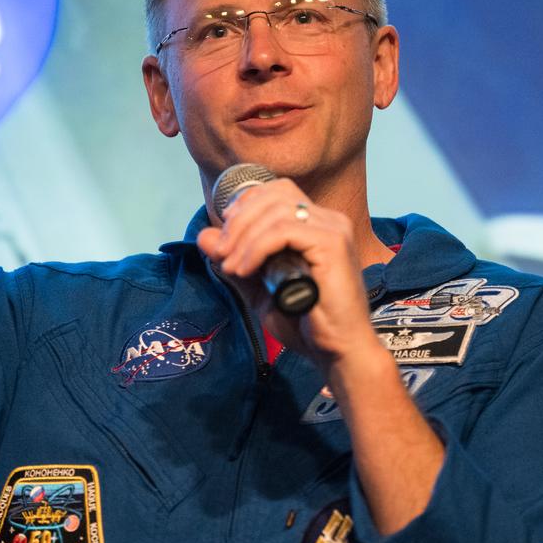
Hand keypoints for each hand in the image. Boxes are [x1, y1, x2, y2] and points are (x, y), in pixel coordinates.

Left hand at [196, 179, 386, 378]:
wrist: (338, 351)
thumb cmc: (306, 322)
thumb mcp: (259, 288)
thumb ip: (234, 261)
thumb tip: (205, 236)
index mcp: (317, 224)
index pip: (276, 191)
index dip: (245, 206)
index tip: (225, 237)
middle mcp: (329, 220)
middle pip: (274, 194)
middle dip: (239, 221)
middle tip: (222, 253)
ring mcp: (333, 230)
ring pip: (275, 211)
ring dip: (243, 237)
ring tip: (231, 267)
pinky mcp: (332, 245)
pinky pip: (284, 232)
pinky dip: (256, 248)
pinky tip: (245, 270)